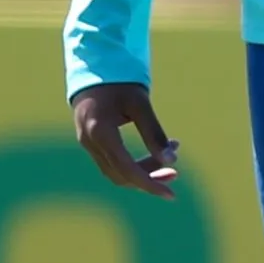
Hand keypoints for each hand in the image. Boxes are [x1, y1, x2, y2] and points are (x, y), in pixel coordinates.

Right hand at [71, 82, 178, 197]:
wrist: (92, 67)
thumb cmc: (118, 82)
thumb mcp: (140, 104)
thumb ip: (154, 133)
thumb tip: (172, 161)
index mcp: (101, 132)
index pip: (127, 169)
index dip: (149, 184)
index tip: (171, 194)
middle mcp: (90, 142)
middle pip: (121, 175)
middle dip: (149, 178)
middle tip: (176, 172)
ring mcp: (87, 144)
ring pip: (116, 171)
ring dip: (142, 171)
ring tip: (169, 159)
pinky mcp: (91, 142)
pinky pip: (112, 162)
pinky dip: (133, 163)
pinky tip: (153, 154)